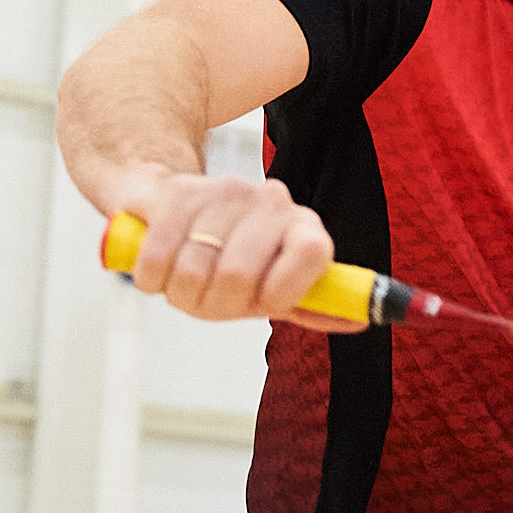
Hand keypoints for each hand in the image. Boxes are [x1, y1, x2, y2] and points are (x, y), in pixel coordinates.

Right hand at [116, 170, 344, 326]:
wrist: (171, 204)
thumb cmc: (229, 256)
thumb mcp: (275, 286)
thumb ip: (313, 305)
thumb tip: (360, 319)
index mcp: (303, 227)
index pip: (311, 254)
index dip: (279, 292)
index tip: (258, 303)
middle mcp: (269, 202)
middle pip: (237, 276)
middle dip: (214, 305)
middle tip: (210, 300)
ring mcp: (221, 193)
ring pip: (193, 271)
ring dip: (181, 294)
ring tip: (185, 282)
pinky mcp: (173, 194)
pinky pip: (156, 259)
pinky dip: (151, 280)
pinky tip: (159, 270)